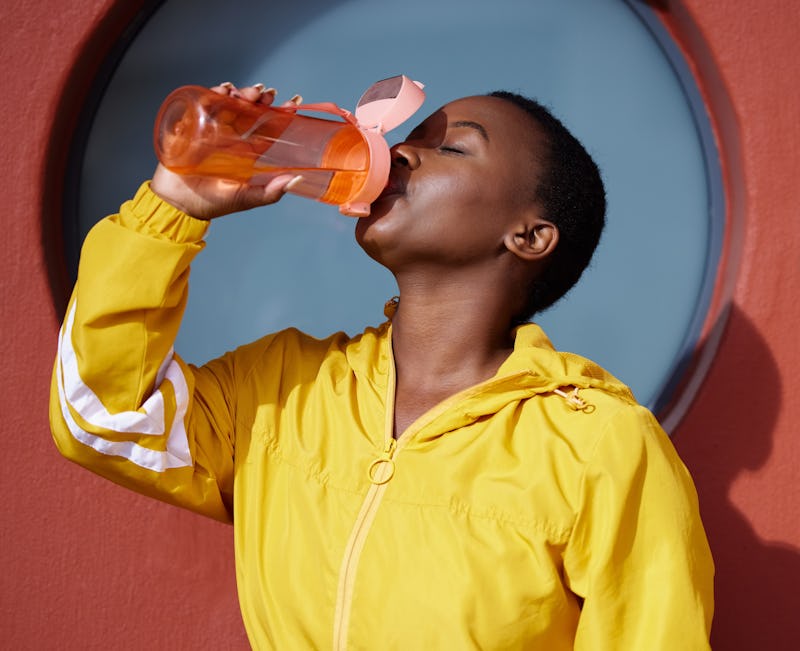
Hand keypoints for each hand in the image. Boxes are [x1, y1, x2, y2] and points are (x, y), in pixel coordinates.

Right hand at [150, 83, 303, 219]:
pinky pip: (204, 105)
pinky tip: (224, 91)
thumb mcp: (246, 198)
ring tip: (249, 93)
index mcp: (248, 152)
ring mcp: (213, 130)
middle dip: (260, 99)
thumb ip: (270, 192)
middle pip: (250, 111)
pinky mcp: (194, 126)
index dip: (281, 115)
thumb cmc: (213, 202)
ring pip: (230, 105)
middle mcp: (233, 138)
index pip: (268, 128)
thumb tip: (295, 179)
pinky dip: (214, 94)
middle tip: (267, 94)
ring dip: (241, 94)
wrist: (179, 204)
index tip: (292, 104)